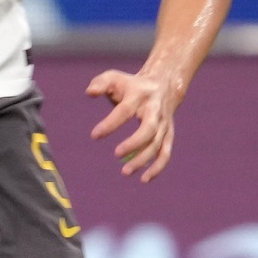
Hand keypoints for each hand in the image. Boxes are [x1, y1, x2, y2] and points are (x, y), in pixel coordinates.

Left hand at [86, 67, 181, 181]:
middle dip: (134, 143)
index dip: (111, 123)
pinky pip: (165, 153)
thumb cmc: (130, 84)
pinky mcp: (168, 134)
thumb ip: (100, 84)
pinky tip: (143, 179)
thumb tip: (89, 93)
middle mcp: (154, 111)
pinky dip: (157, 168)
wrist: (164, 84)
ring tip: (125, 172)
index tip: (95, 135)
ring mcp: (163, 124)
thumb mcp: (114, 78)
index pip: (124, 111)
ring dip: (143, 160)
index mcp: (138, 96)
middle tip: (116, 154)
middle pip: (149, 129)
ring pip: (157, 145)